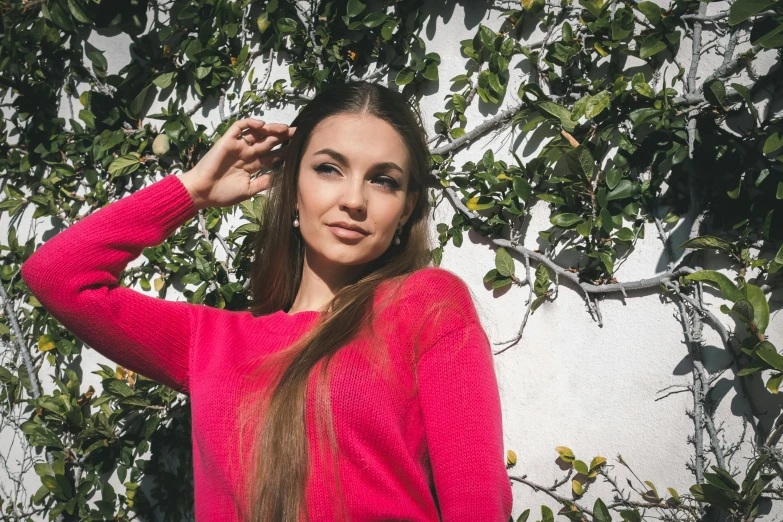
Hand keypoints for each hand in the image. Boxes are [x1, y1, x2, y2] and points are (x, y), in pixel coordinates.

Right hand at [177, 118, 295, 209]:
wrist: (202, 193)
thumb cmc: (223, 194)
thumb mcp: (248, 191)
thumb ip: (263, 183)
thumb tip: (280, 178)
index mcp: (253, 166)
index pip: (273, 156)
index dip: (285, 152)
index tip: (300, 149)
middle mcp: (247, 154)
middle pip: (268, 142)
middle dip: (282, 137)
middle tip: (297, 133)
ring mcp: (238, 146)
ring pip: (257, 133)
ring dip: (271, 129)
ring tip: (284, 129)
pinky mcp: (227, 140)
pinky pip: (239, 127)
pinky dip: (250, 123)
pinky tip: (261, 124)